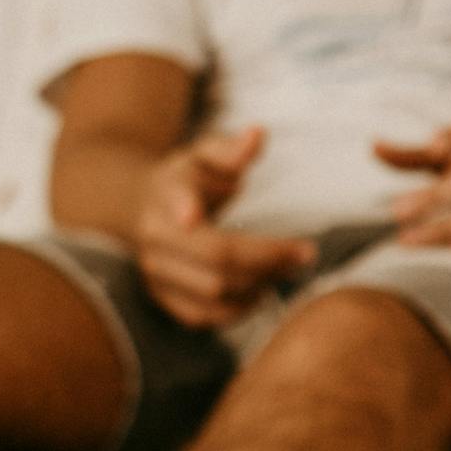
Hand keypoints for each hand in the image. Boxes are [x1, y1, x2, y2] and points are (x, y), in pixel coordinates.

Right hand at [135, 127, 315, 328]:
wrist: (146, 208)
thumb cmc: (189, 178)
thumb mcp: (204, 153)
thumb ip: (230, 148)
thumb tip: (257, 134)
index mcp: (165, 196)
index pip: (178, 206)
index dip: (185, 209)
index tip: (195, 214)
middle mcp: (155, 239)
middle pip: (214, 258)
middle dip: (266, 258)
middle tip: (304, 254)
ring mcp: (155, 272)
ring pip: (212, 292)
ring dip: (258, 286)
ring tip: (288, 270)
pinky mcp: (162, 298)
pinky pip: (202, 317)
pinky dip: (237, 311)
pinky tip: (261, 292)